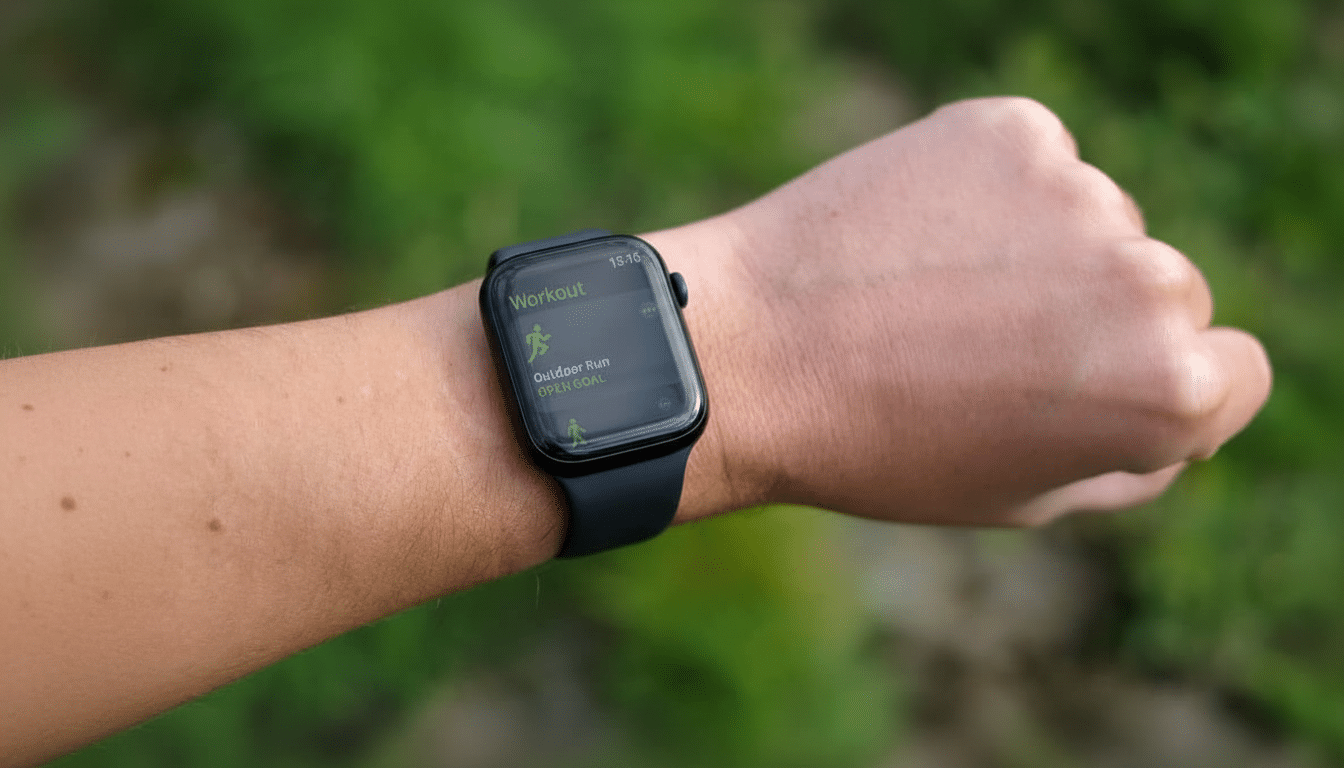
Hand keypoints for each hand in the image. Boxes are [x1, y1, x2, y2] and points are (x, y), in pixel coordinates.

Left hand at [673, 97, 1270, 525]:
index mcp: (1169, 387)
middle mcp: (1149, 280)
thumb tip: (1174, 413)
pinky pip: (1032, 163)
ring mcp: (1080, 193)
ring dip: (1039, 251)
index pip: (1234, 373)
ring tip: (932, 297)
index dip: (1158, 391)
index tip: (1085, 393)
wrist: (745, 356)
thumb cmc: (880, 447)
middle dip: (1101, 319)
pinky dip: (988, 192)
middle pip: (1169, 291)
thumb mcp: (1024, 496)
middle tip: (986, 351)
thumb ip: (1130, 459)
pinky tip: (915, 239)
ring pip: (1094, 222)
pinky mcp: (1012, 130)